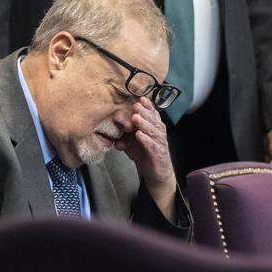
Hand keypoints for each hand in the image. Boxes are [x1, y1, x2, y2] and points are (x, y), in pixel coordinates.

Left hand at [115, 97, 176, 219]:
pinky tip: (139, 135)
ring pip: (153, 131)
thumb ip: (122, 135)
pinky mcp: (158, 154)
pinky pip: (152, 146)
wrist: (155, 173)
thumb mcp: (131, 143)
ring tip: (135, 118)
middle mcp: (159, 133)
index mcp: (154, 127)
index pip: (151, 114)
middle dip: (144, 112)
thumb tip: (111, 128)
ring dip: (144, 124)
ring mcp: (160, 143)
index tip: (139, 98)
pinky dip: (146, 140)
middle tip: (135, 105)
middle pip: (152, 120)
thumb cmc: (144, 154)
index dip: (147, 106)